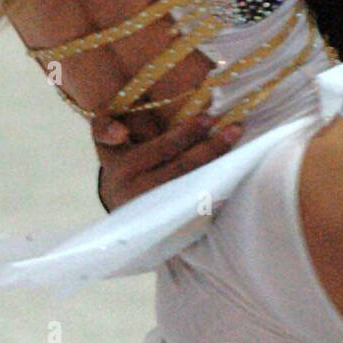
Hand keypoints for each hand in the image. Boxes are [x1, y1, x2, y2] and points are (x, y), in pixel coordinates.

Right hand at [93, 111, 242, 210]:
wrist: (121, 212)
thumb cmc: (120, 165)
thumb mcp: (107, 145)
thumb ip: (105, 128)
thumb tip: (121, 132)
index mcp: (125, 170)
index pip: (162, 149)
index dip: (187, 133)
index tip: (209, 117)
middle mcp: (142, 194)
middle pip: (184, 168)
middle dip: (212, 147)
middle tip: (235, 128)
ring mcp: (160, 213)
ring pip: (195, 187)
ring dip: (220, 165)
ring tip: (237, 145)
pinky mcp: (175, 225)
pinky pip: (201, 207)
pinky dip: (219, 190)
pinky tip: (234, 172)